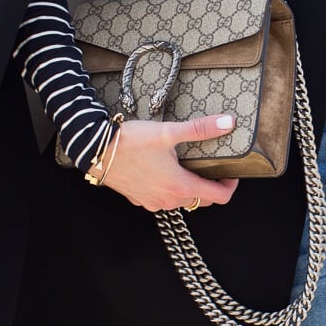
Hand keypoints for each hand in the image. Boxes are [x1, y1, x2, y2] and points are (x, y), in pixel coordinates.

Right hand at [96, 113, 239, 212]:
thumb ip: (200, 129)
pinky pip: (161, 200)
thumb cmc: (131, 141)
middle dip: (210, 186)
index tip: (230, 172)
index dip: (230, 185)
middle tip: (211, 167)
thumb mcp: (169, 132)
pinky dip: (168, 189)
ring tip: (186, 167)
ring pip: (180, 201)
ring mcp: (152, 202)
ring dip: (188, 189)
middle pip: (201, 200)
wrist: (94, 150)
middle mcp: (168, 200)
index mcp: (180, 186)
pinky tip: (163, 172)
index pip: (218, 197)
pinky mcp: (138, 199)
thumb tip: (228, 122)